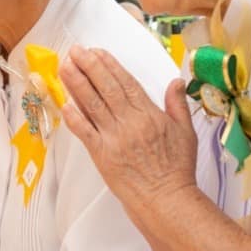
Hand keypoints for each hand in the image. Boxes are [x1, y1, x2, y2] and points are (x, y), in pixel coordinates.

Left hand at [59, 47, 199, 215]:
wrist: (166, 199)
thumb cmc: (177, 169)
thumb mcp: (186, 132)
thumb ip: (177, 104)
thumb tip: (175, 81)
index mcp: (150, 115)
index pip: (126, 83)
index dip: (109, 66)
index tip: (97, 52)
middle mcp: (130, 123)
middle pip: (106, 88)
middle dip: (89, 67)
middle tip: (76, 51)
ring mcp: (114, 138)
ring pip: (92, 105)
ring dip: (77, 84)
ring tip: (65, 67)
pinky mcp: (102, 155)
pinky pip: (84, 132)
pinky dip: (73, 117)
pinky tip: (63, 102)